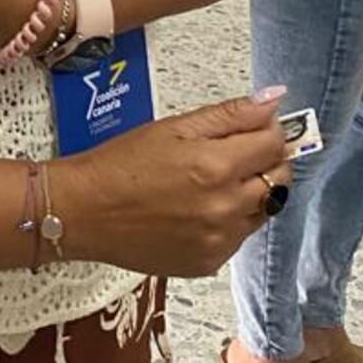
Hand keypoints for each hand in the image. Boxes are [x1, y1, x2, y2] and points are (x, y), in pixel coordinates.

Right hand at [53, 92, 291, 278]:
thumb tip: (273, 100)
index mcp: (216, 166)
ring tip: (212, 182)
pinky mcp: (209, 262)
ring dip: (252, 192)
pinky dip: (230, 220)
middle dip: (266, 160)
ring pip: (265, 210)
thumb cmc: (119, 165)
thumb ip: (229, 114)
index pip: (275, 144)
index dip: (269, 129)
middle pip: (279, 179)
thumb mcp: (172, 127)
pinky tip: (198, 208)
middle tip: (237, 152)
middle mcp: (224, 208)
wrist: (82, 212)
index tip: (256, 127)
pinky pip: (239, 237)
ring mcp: (219, 240)